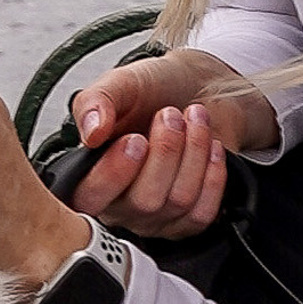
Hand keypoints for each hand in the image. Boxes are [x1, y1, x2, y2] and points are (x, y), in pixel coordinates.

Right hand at [66, 51, 267, 239]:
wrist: (197, 87)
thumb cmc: (154, 90)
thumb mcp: (119, 83)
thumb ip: (94, 102)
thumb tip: (91, 133)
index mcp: (90, 174)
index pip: (90, 198)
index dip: (113, 174)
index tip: (135, 140)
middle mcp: (120, 203)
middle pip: (143, 202)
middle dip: (166, 151)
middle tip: (170, 115)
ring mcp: (155, 217)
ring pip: (178, 201)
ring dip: (193, 151)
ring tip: (193, 118)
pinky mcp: (189, 219)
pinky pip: (203, 211)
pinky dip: (213, 173)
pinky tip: (211, 146)